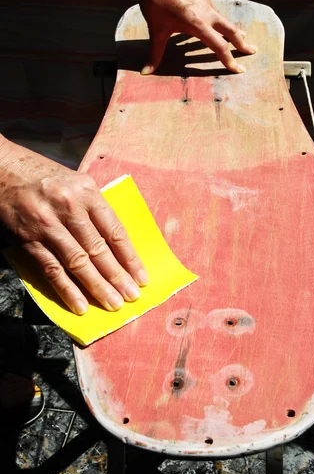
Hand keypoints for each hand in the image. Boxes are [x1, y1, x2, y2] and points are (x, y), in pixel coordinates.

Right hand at [0, 140, 147, 314]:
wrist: (3, 168)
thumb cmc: (45, 177)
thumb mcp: (76, 182)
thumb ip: (94, 208)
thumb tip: (115, 243)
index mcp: (87, 192)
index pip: (115, 230)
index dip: (130, 257)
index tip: (141, 276)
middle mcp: (69, 207)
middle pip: (99, 249)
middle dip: (118, 276)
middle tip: (131, 297)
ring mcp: (48, 225)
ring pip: (78, 262)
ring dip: (97, 287)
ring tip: (112, 303)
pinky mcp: (29, 239)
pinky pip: (52, 269)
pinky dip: (67, 289)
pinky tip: (80, 305)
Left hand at [139, 0, 257, 74]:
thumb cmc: (154, 3)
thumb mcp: (156, 31)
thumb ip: (155, 53)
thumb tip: (146, 72)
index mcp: (197, 24)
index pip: (219, 46)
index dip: (229, 60)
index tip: (239, 70)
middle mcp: (206, 12)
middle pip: (231, 30)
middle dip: (242, 43)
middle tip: (253, 51)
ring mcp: (205, 1)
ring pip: (224, 19)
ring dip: (233, 30)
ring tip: (242, 37)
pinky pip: (214, 10)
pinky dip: (220, 20)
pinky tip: (216, 22)